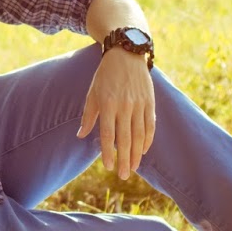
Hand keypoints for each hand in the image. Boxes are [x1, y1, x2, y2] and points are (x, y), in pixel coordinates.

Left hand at [78, 48, 155, 179]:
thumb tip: (81, 136)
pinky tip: (143, 151)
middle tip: (123, 175)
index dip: (108, 152)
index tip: (107, 166)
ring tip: (133, 168)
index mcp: (108, 104)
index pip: (108, 134)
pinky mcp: (150, 102)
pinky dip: (148, 140)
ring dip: (137, 154)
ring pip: (140, 134)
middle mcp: (125, 105)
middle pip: (126, 138)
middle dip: (124, 159)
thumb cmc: (105, 76)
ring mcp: (140, 104)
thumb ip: (88, 116)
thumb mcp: (92, 93)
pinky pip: (150, 125)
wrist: (126, 55)